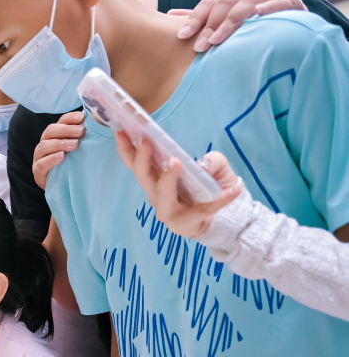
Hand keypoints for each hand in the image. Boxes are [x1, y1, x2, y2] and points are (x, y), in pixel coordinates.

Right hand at [32, 111, 84, 188]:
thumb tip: (100, 123)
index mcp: (56, 135)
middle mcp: (45, 144)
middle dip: (66, 130)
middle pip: (50, 131)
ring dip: (60, 143)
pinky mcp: (38, 172)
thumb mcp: (82, 150)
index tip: (82, 117)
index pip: (60, 122)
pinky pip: (41, 164)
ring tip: (75, 145)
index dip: (70, 118)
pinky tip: (61, 156)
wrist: (65, 189)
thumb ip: (86, 138)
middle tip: (81, 132)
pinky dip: (51, 159)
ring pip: (44, 146)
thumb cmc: (75, 166)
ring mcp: (39, 158)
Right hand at [116, 132, 241, 238]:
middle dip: (143, 159)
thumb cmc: (212, 189)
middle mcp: (156, 194)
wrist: (226, 218)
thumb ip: (212, 160)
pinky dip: (220, 200)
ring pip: (161, 196)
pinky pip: (202, 210)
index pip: (136, 164)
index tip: (122, 132)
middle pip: (143, 177)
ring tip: (176, 162)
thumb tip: (202, 165)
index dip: (126, 149)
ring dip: (167, 178)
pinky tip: (235, 189)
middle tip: (146, 142)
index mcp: (157, 178)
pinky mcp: (184, 224)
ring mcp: (167, 211)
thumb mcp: (217, 167)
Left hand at [172, 0, 305, 52]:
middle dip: (211, 25)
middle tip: (199, 47)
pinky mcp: (292, 4)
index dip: (195, 18)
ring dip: (232, 21)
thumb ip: (203, 18)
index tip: (181, 36)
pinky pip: (281, 3)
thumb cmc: (252, 25)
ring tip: (218, 40)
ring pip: (248, 4)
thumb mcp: (227, 21)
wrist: (294, 24)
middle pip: (226, 4)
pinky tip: (259, 15)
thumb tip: (171, 14)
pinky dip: (270, 7)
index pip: (210, 3)